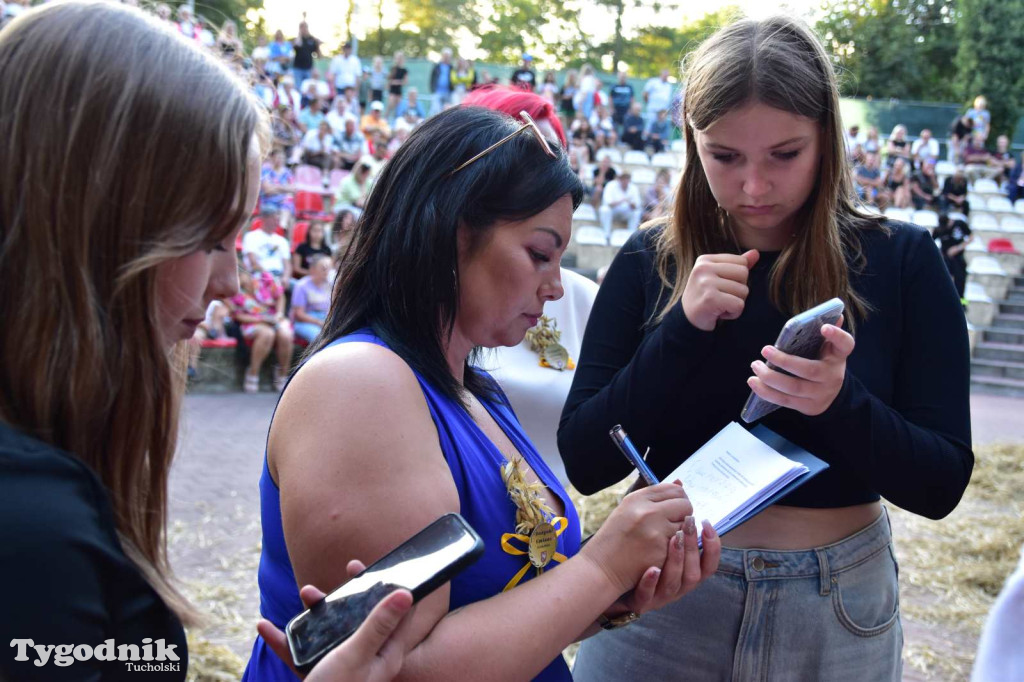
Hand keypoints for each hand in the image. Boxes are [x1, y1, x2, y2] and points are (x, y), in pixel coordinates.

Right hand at [257, 560, 414, 681]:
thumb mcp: (358, 654)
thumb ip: (379, 624)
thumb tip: (406, 593)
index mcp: (384, 653)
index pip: (395, 614)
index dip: (388, 587)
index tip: (373, 567)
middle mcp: (367, 658)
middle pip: (360, 618)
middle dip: (344, 596)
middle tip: (340, 574)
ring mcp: (342, 668)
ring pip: (329, 632)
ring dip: (313, 614)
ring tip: (303, 596)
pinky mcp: (319, 677)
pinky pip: (301, 654)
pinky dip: (285, 641)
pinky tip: (266, 627)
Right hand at [580, 482, 691, 593]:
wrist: (602, 568)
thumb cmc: (615, 540)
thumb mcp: (628, 511)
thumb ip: (654, 498)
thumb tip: (680, 483)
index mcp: (638, 499)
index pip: (673, 489)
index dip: (679, 499)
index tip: (675, 509)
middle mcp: (647, 511)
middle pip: (685, 505)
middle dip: (684, 514)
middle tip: (673, 524)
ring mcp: (656, 531)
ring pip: (686, 525)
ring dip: (681, 531)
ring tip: (663, 538)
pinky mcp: (662, 549)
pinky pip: (681, 543)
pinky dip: (675, 547)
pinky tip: (660, 550)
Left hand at [615, 512, 720, 615]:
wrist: (614, 582)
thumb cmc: (643, 561)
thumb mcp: (662, 546)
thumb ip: (675, 526)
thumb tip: (681, 489)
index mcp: (685, 574)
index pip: (708, 565)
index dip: (712, 548)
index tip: (707, 525)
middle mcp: (676, 587)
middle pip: (693, 573)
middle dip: (692, 548)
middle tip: (688, 524)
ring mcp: (658, 595)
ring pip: (673, 584)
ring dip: (676, 561)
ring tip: (674, 539)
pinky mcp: (640, 601)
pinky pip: (647, 595)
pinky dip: (650, 583)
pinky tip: (652, 569)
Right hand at [681, 250, 759, 330]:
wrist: (687, 320)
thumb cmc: (705, 297)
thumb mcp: (719, 277)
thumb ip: (737, 265)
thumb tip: (756, 253)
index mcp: (705, 260)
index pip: (741, 262)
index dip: (738, 278)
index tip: (721, 287)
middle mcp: (703, 268)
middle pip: (744, 273)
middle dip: (739, 290)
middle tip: (722, 297)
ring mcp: (706, 283)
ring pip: (743, 290)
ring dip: (736, 303)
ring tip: (720, 306)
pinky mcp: (710, 299)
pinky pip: (739, 305)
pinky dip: (734, 313)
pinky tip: (720, 314)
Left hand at [747, 315, 855, 416]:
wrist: (831, 395)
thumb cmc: (824, 363)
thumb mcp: (829, 348)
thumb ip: (825, 334)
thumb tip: (827, 315)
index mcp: (838, 356)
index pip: (845, 344)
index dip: (836, 335)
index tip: (824, 327)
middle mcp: (832, 376)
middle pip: (809, 370)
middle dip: (784, 361)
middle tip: (765, 350)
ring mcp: (819, 394)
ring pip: (793, 387)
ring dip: (770, 377)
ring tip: (755, 365)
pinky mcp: (806, 406)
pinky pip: (784, 400)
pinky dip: (766, 392)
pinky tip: (754, 382)